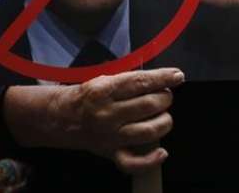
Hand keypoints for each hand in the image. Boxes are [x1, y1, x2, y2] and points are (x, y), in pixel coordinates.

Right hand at [4, 68, 183, 173]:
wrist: (61, 118)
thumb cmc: (88, 96)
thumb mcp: (104, 79)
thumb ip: (130, 80)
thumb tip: (161, 80)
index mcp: (104, 90)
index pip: (140, 82)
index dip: (163, 78)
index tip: (177, 76)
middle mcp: (107, 113)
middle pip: (149, 105)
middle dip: (165, 98)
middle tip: (165, 95)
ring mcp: (110, 135)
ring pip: (148, 131)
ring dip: (164, 121)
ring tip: (163, 115)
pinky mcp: (111, 153)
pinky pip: (134, 163)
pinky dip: (151, 159)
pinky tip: (162, 151)